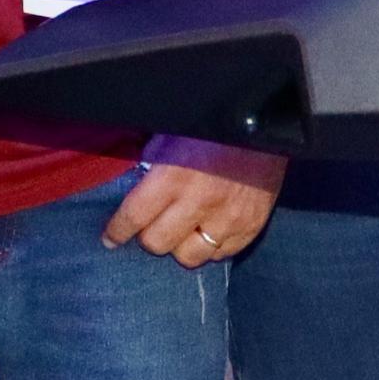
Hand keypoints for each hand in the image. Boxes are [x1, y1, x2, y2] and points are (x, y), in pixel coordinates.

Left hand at [103, 137, 283, 265]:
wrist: (268, 122)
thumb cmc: (212, 126)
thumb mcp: (171, 136)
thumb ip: (150, 165)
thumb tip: (132, 190)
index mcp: (174, 175)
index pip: (134, 217)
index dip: (117, 231)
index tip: (110, 238)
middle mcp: (200, 201)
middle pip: (158, 243)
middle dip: (148, 236)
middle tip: (152, 224)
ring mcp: (229, 218)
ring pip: (189, 256)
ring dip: (181, 245)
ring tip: (183, 229)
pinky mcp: (251, 226)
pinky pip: (221, 255)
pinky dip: (211, 246)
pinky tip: (209, 228)